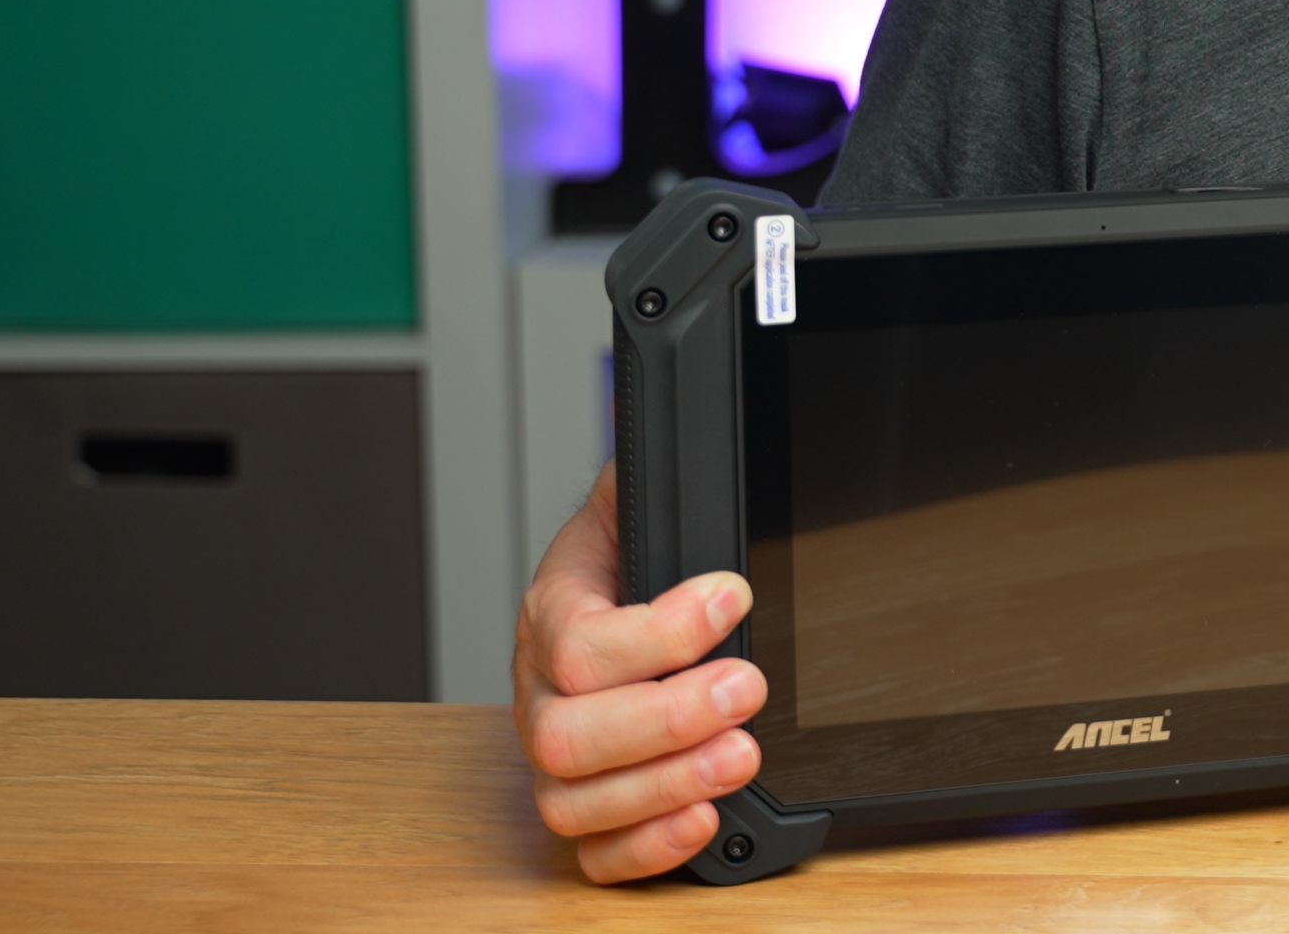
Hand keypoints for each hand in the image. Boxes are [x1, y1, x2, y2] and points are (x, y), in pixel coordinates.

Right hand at [512, 463, 768, 882]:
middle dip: (667, 718)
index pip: (577, 642)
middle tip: (745, 688)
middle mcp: (542, 694)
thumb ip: (647, 478)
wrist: (617, 591)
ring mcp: (560, 757)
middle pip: (567, 734)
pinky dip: (647, 846)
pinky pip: (594, 851)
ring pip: (575, 799)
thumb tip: (668, 436)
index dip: (657, 632)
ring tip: (742, 755)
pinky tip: (707, 816)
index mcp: (552, 614)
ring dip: (666, 784)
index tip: (727, 597)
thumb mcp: (635, 498)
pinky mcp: (591, 806)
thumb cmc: (632, 552)